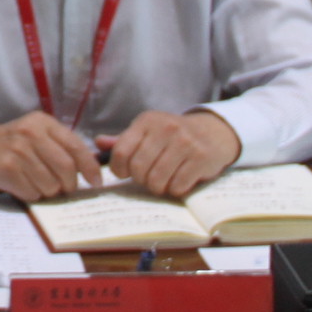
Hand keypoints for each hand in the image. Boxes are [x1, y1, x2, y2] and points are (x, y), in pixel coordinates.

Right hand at [0, 113, 102, 199]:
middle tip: (65, 189)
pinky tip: (21, 186)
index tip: (95, 181)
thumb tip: (88, 171)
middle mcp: (31, 133)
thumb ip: (59, 146)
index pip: (76, 146)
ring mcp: (18, 150)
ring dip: (48, 192)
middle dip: (69, 185)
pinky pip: (32, 193)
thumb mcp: (34, 134)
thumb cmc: (9, 144)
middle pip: (66, 168)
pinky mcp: (6, 168)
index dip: (89, 167)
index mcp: (42, 122)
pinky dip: (31, 195)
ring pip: (50, 184)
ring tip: (37, 184)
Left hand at [102, 109, 240, 198]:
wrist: (213, 133)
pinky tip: (180, 179)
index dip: (119, 169)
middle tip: (148, 178)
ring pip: (157, 180)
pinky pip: (177, 186)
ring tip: (164, 180)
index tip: (126, 173)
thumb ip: (123, 141)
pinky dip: (176, 189)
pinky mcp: (201, 157)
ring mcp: (185, 142)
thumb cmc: (173, 136)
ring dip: (158, 187)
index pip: (120, 151)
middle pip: (139, 169)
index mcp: (147, 121)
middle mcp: (166, 128)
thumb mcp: (148, 132)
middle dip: (141, 180)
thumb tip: (97, 144)